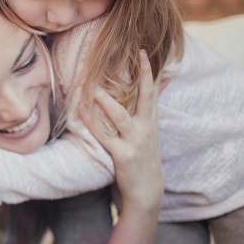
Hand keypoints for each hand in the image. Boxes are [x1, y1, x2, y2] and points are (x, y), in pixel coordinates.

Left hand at [81, 50, 164, 212]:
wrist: (146, 191)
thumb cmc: (144, 158)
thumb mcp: (151, 131)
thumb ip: (152, 107)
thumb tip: (163, 82)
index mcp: (151, 121)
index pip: (153, 92)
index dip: (149, 71)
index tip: (144, 51)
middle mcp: (146, 129)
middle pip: (145, 98)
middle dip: (142, 77)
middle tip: (136, 55)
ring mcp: (135, 142)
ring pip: (121, 117)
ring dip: (106, 102)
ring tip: (93, 88)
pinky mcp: (123, 155)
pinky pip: (104, 136)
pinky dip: (91, 122)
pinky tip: (81, 111)